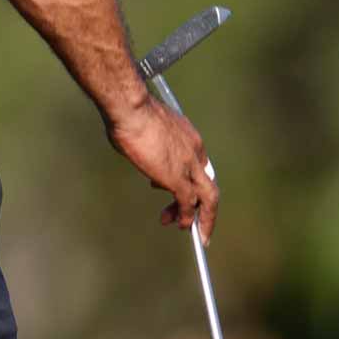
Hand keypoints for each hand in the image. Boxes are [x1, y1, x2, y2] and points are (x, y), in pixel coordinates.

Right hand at [107, 100, 217, 242]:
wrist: (131, 109)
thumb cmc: (130, 112)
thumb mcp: (146, 128)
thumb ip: (149, 145)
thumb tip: (138, 150)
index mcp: (189, 138)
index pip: (197, 166)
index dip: (188, 182)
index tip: (173, 190)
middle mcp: (195, 153)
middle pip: (208, 185)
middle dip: (206, 206)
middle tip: (197, 221)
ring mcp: (188, 167)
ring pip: (206, 197)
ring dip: (201, 217)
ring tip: (188, 229)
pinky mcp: (177, 179)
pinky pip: (188, 204)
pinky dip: (188, 218)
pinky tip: (182, 225)